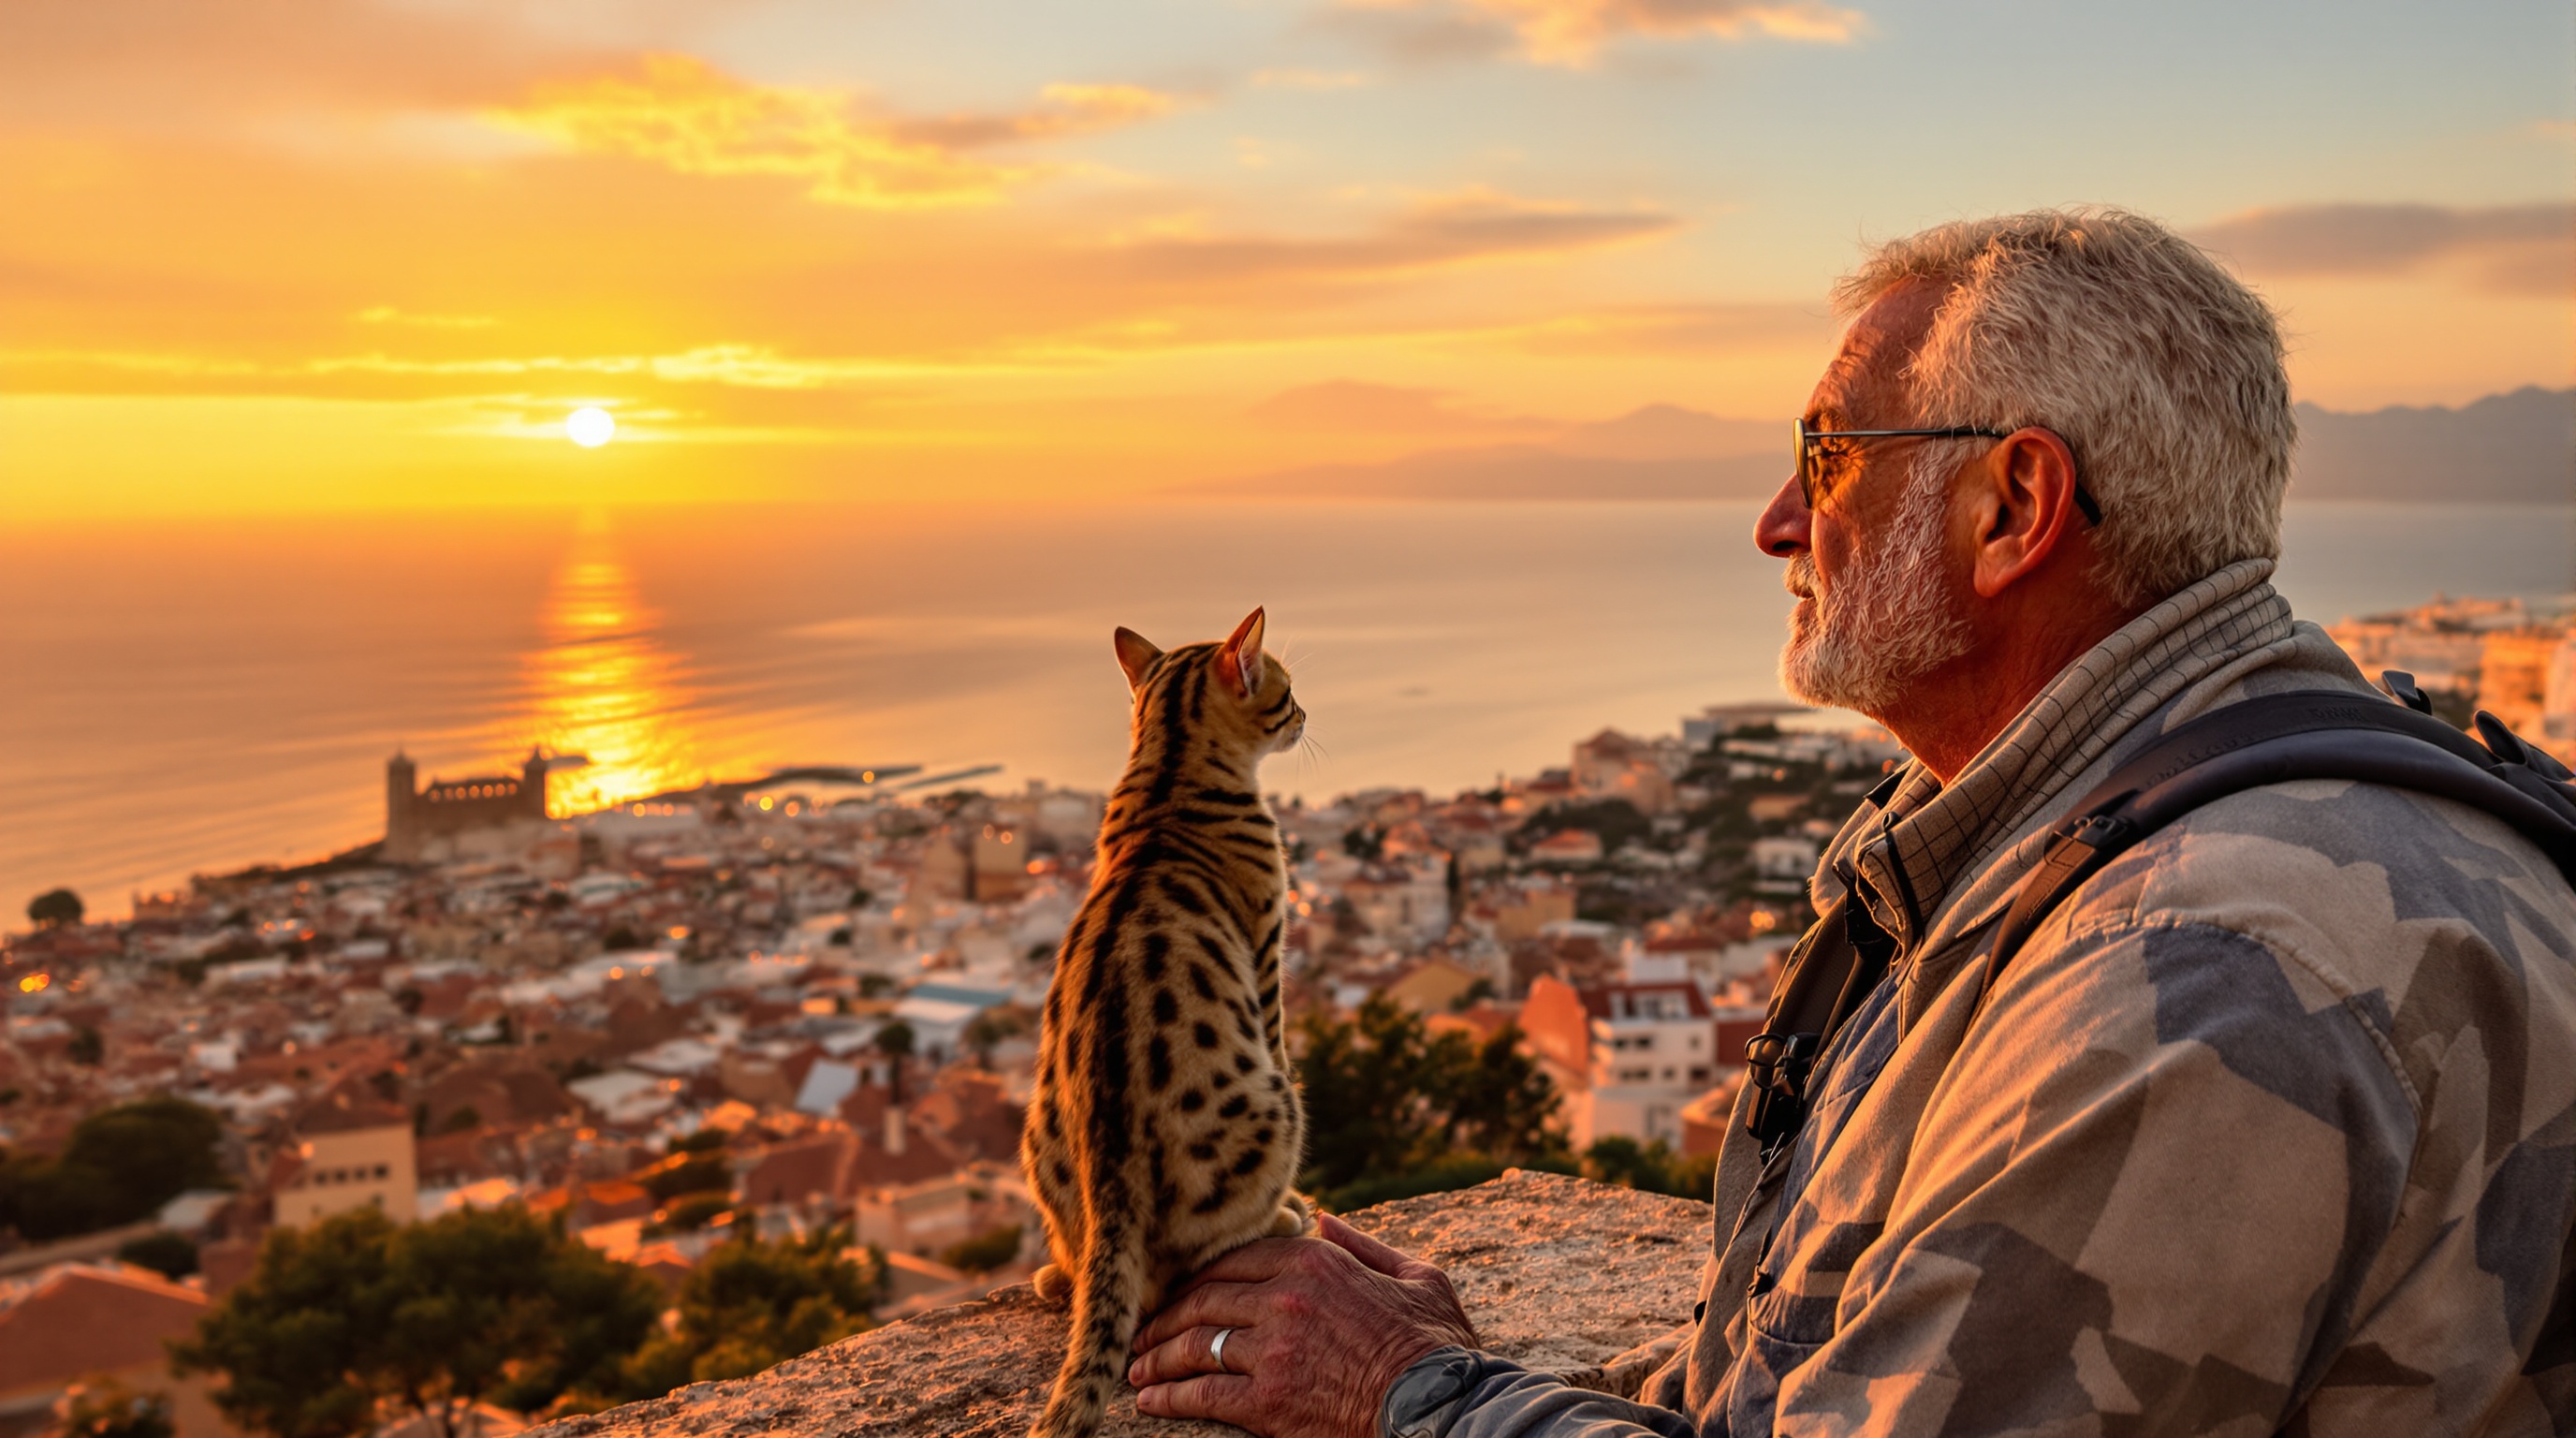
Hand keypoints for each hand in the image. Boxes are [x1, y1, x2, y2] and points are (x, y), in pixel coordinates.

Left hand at [1128, 1213, 1478, 1437]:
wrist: (1441, 1408)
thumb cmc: (1436, 1344)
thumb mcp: (1414, 1276)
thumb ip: (1363, 1245)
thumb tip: (1325, 1218)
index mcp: (1315, 1261)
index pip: (1234, 1258)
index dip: (1198, 1277)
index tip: (1179, 1293)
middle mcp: (1285, 1298)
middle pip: (1203, 1299)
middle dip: (1165, 1317)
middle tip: (1144, 1333)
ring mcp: (1274, 1350)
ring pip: (1196, 1343)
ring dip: (1158, 1356)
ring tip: (1138, 1369)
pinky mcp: (1269, 1403)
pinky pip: (1204, 1394)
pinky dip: (1170, 1396)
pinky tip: (1151, 1400)